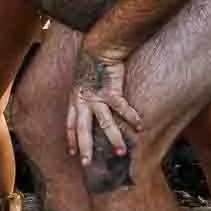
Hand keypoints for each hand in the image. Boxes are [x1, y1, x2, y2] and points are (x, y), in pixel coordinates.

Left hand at [68, 48, 143, 183]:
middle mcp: (83, 101)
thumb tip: (91, 100)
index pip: (70, 123)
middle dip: (85, 147)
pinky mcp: (111, 90)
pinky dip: (132, 117)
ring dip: (113, 138)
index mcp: (75, 99)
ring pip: (104, 123)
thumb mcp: (84, 80)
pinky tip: (140, 126)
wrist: (98, 46)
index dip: (71, 138)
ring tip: (121, 152)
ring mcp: (96, 97)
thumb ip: (86, 93)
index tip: (72, 153)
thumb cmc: (94, 62)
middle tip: (87, 164)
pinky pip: (122, 107)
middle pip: (82, 129)